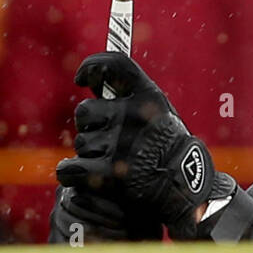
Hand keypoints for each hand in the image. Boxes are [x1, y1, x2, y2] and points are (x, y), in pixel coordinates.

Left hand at [55, 52, 230, 239]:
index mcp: (149, 96)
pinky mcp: (108, 175)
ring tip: (112, 162)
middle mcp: (133, 116)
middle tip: (107, 138)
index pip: (114, 64)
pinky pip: (69, 169)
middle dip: (91, 126)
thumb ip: (131, 98)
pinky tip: (84, 177)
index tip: (82, 78)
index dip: (92, 66)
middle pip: (85, 111)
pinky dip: (71, 174)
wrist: (184, 188)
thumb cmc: (169, 149)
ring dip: (89, 153)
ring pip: (80, 143)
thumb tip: (93, 83)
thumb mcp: (159, 113)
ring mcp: (120, 145)